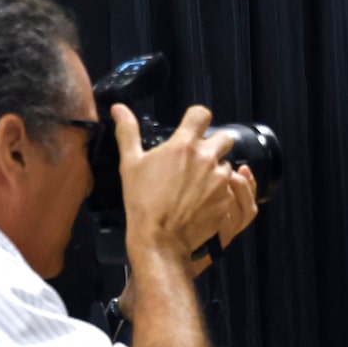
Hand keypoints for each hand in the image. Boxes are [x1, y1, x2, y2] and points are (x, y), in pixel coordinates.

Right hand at [113, 102, 248, 261]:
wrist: (160, 238)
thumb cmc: (142, 201)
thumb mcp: (130, 163)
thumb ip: (128, 132)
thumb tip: (118, 108)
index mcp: (184, 145)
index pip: (202, 114)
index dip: (197, 118)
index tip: (192, 126)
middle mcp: (206, 159)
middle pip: (224, 138)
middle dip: (213, 144)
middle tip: (197, 158)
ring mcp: (219, 180)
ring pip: (227, 164)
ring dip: (216, 169)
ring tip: (196, 183)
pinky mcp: (227, 199)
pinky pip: (228, 188)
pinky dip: (219, 191)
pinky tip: (201, 200)